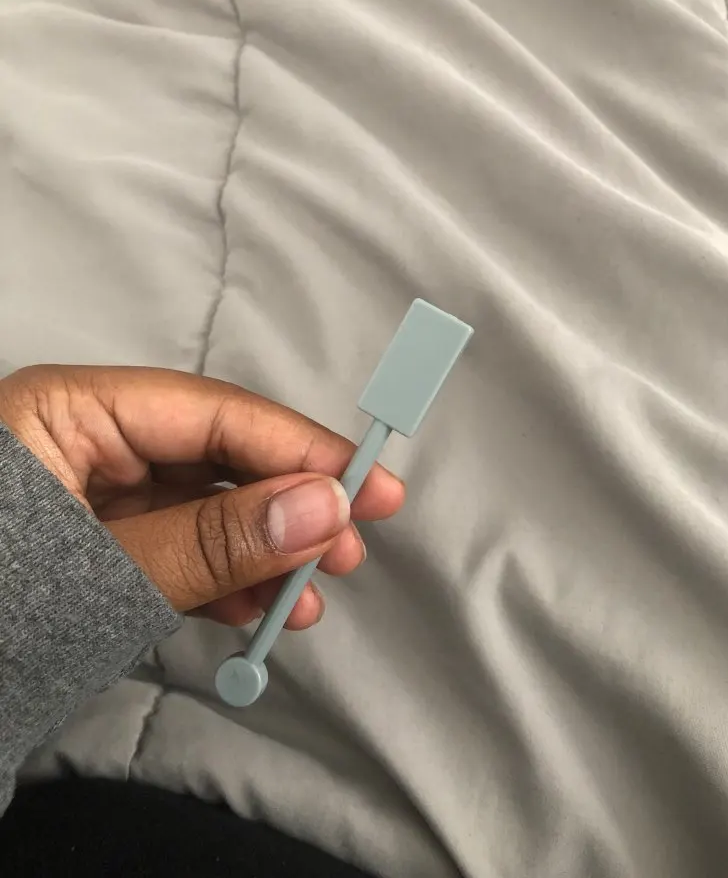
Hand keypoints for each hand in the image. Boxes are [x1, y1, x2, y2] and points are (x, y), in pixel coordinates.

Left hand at [0, 365, 403, 628]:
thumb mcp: (99, 573)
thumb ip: (212, 541)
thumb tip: (320, 508)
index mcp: (69, 409)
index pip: (211, 411)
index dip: (297, 447)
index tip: (366, 484)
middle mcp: (86, 441)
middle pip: (215, 456)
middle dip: (287, 503)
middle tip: (350, 546)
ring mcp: (93, 495)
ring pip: (203, 507)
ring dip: (263, 552)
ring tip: (308, 596)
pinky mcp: (98, 545)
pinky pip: (177, 548)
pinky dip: (222, 580)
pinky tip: (260, 609)